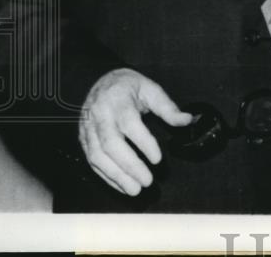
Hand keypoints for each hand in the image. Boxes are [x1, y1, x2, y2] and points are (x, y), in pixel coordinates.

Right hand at [78, 68, 192, 195]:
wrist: (99, 80)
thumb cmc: (128, 87)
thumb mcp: (150, 90)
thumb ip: (168, 108)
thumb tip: (187, 120)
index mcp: (118, 101)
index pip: (129, 124)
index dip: (143, 144)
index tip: (158, 160)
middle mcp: (99, 116)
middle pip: (111, 144)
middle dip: (129, 166)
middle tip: (147, 181)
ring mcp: (88, 129)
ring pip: (98, 156)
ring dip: (116, 176)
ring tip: (135, 190)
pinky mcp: (83, 140)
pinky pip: (91, 161)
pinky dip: (106, 176)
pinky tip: (121, 185)